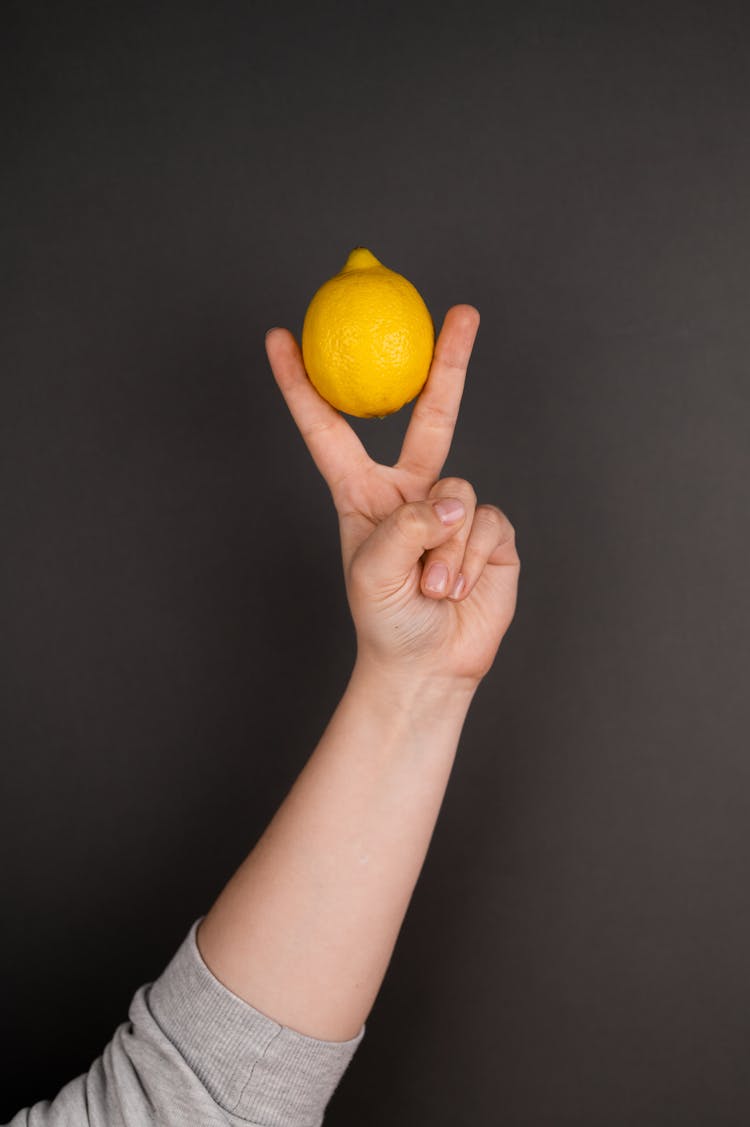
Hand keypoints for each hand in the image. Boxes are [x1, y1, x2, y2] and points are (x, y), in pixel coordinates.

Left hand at [265, 305, 519, 688]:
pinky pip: (487, 522)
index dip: (302, 385)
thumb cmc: (385, 622)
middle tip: (463, 313)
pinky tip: (457, 589)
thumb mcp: (373, 573)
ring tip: (430, 587)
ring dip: (443, 550)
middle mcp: (411, 491)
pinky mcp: (490, 531)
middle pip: (430, 413)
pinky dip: (469, 560)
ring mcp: (455, 508)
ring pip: (459, 494)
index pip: (330, 429)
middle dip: (448, 361)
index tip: (280, 338)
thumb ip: (406, 526)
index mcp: (362, 493)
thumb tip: (454, 498)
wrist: (429, 665)